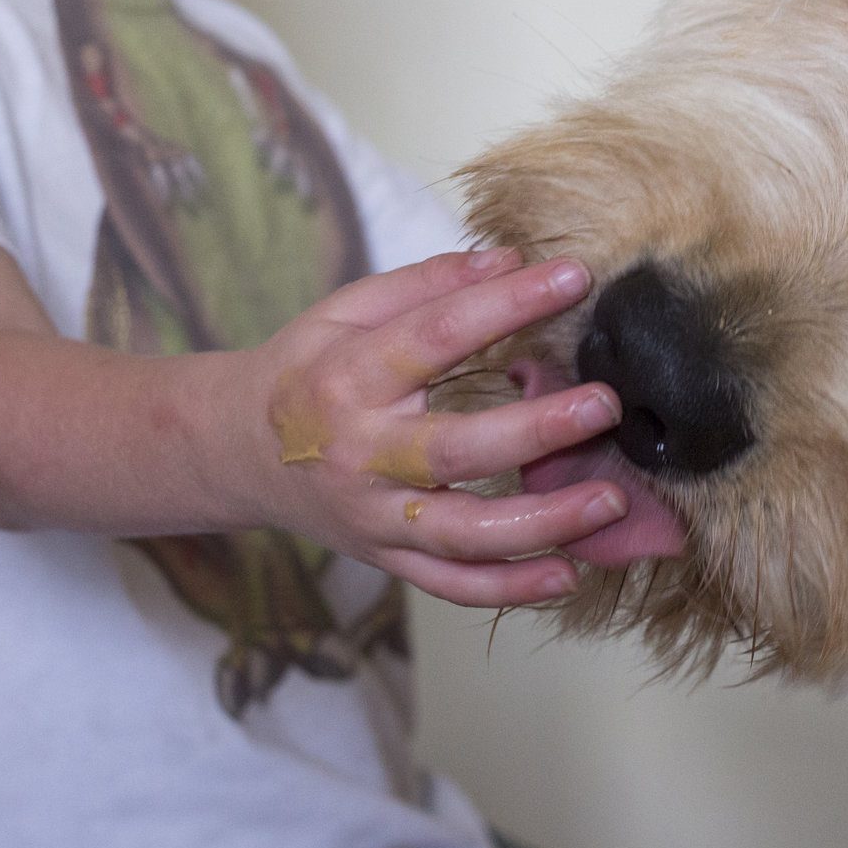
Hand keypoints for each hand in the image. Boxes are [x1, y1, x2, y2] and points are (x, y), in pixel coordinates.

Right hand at [255, 247, 624, 606]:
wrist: (236, 452)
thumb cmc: (306, 371)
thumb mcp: (346, 311)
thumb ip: (428, 284)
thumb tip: (510, 258)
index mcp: (348, 378)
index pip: (436, 337)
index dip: (507, 305)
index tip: (574, 278)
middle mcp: (361, 456)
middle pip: (454, 450)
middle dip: (537, 430)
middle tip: (605, 404)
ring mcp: (375, 518)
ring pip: (463, 534)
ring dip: (543, 523)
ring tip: (611, 497)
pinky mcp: (388, 559)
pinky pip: (453, 586)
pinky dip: (511, 589)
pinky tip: (568, 572)